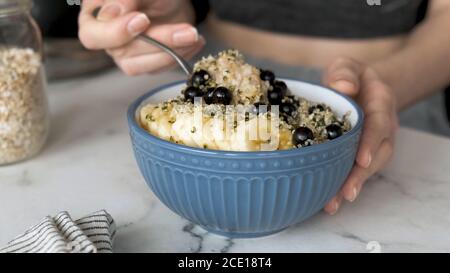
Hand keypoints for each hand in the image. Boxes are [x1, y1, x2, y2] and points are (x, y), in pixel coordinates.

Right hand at [78, 0, 204, 74]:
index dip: (117, 32)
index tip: (143, 20)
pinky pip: (159, 68)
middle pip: (122, 52)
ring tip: (194, 34)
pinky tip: (194, 42)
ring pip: (142, 65)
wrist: (171, 0)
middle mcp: (107, 39)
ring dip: (172, 52)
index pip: (93, 35)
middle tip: (186, 32)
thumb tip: (115, 11)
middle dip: (157, 42)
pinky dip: (180, 55)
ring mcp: (125, 54)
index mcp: (95, 16)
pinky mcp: (146, 63)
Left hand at [322, 58, 398, 214]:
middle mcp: (382, 127)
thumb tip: (343, 86)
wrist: (358, 86)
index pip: (378, 124)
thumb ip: (345, 73)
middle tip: (346, 193)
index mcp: (380, 104)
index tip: (362, 160)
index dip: (371, 143)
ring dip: (352, 186)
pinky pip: (357, 170)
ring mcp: (374, 143)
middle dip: (361, 175)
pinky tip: (329, 200)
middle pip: (378, 155)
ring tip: (333, 204)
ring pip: (369, 168)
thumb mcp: (346, 67)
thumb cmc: (349, 77)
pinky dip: (344, 184)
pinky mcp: (361, 153)